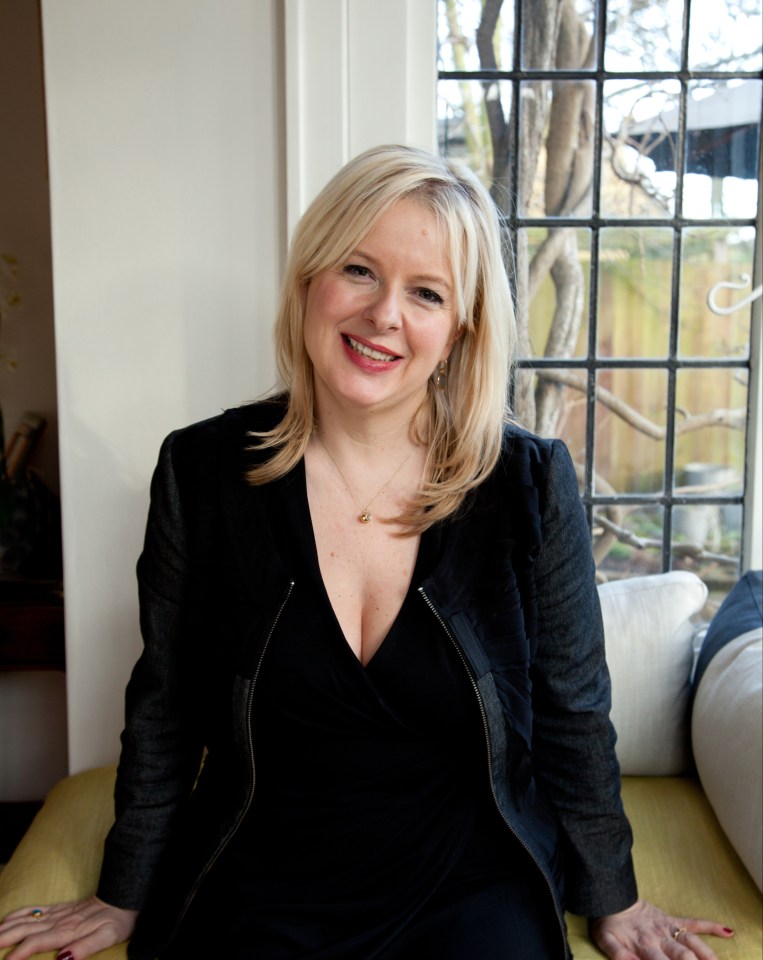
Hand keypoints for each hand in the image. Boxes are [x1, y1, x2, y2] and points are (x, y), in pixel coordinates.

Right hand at [0, 895, 136, 959]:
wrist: (124, 897)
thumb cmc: (117, 921)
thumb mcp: (107, 937)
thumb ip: (85, 948)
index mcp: (67, 930)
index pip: (35, 943)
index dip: (17, 954)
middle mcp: (58, 920)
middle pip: (24, 929)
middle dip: (3, 939)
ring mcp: (57, 912)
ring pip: (25, 919)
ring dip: (5, 927)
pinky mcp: (59, 908)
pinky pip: (34, 909)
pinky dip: (17, 914)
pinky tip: (7, 920)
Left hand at [590, 899, 733, 959]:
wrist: (612, 896)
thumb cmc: (608, 923)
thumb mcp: (605, 940)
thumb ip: (618, 955)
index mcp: (645, 946)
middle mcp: (660, 937)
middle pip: (684, 955)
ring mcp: (669, 927)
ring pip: (693, 942)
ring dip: (707, 955)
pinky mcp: (672, 919)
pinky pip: (694, 922)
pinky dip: (711, 926)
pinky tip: (728, 932)